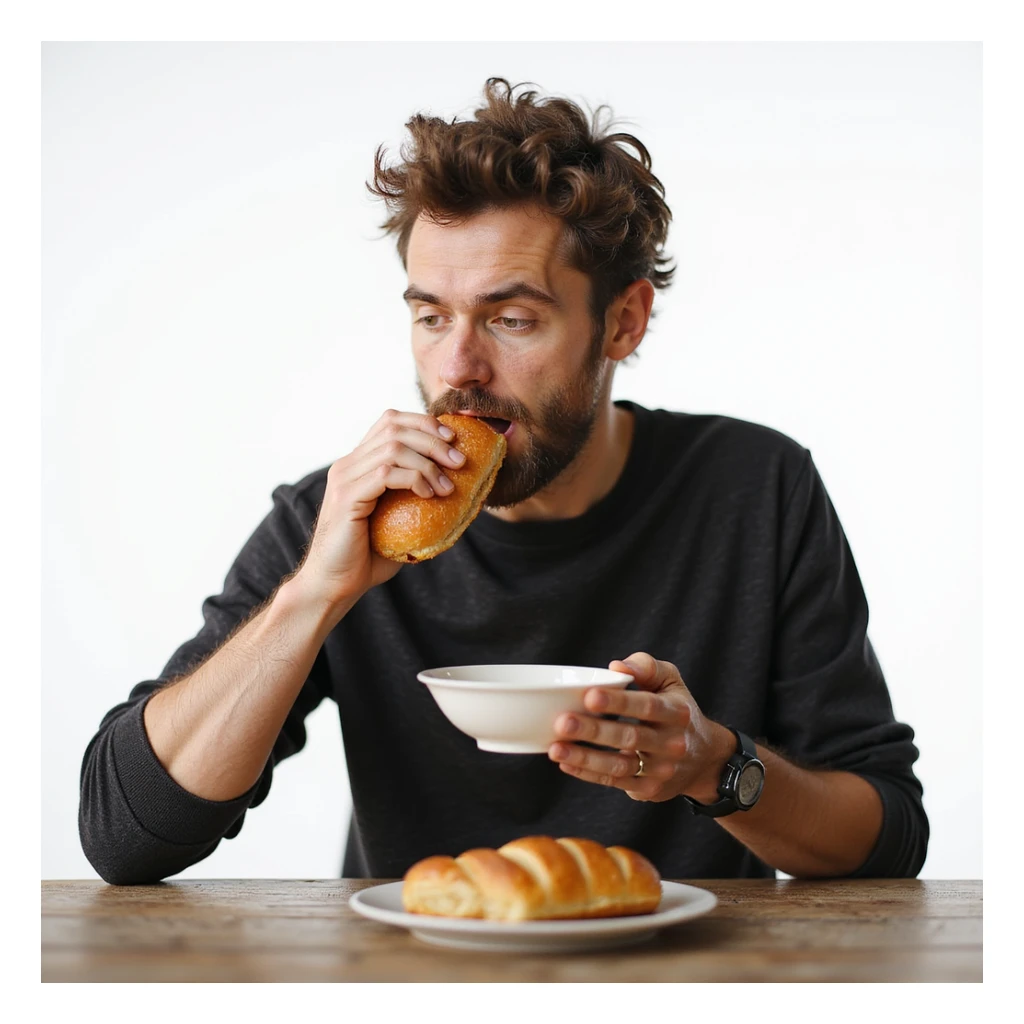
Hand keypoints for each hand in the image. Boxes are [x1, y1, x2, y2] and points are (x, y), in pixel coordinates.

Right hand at [295, 409, 468, 607]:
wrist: (334, 585)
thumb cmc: (367, 557)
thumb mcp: (398, 521)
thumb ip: (417, 500)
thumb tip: (458, 490)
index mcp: (358, 463)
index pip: (389, 421)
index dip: (423, 422)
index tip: (452, 438)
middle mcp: (348, 464)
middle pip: (394, 428)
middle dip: (433, 440)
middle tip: (459, 461)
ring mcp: (344, 478)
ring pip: (393, 448)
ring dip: (429, 463)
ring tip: (448, 487)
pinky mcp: (347, 497)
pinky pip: (386, 473)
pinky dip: (414, 479)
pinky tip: (430, 496)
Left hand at [548, 652, 735, 802]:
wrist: (705, 760)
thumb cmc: (677, 711)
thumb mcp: (671, 682)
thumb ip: (646, 667)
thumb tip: (617, 667)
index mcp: (677, 713)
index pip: (647, 706)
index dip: (618, 702)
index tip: (590, 695)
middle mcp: (673, 743)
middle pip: (630, 737)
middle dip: (594, 731)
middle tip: (562, 722)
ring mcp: (661, 770)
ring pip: (619, 766)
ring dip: (585, 758)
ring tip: (556, 748)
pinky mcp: (649, 790)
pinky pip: (614, 782)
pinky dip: (588, 774)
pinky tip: (566, 763)